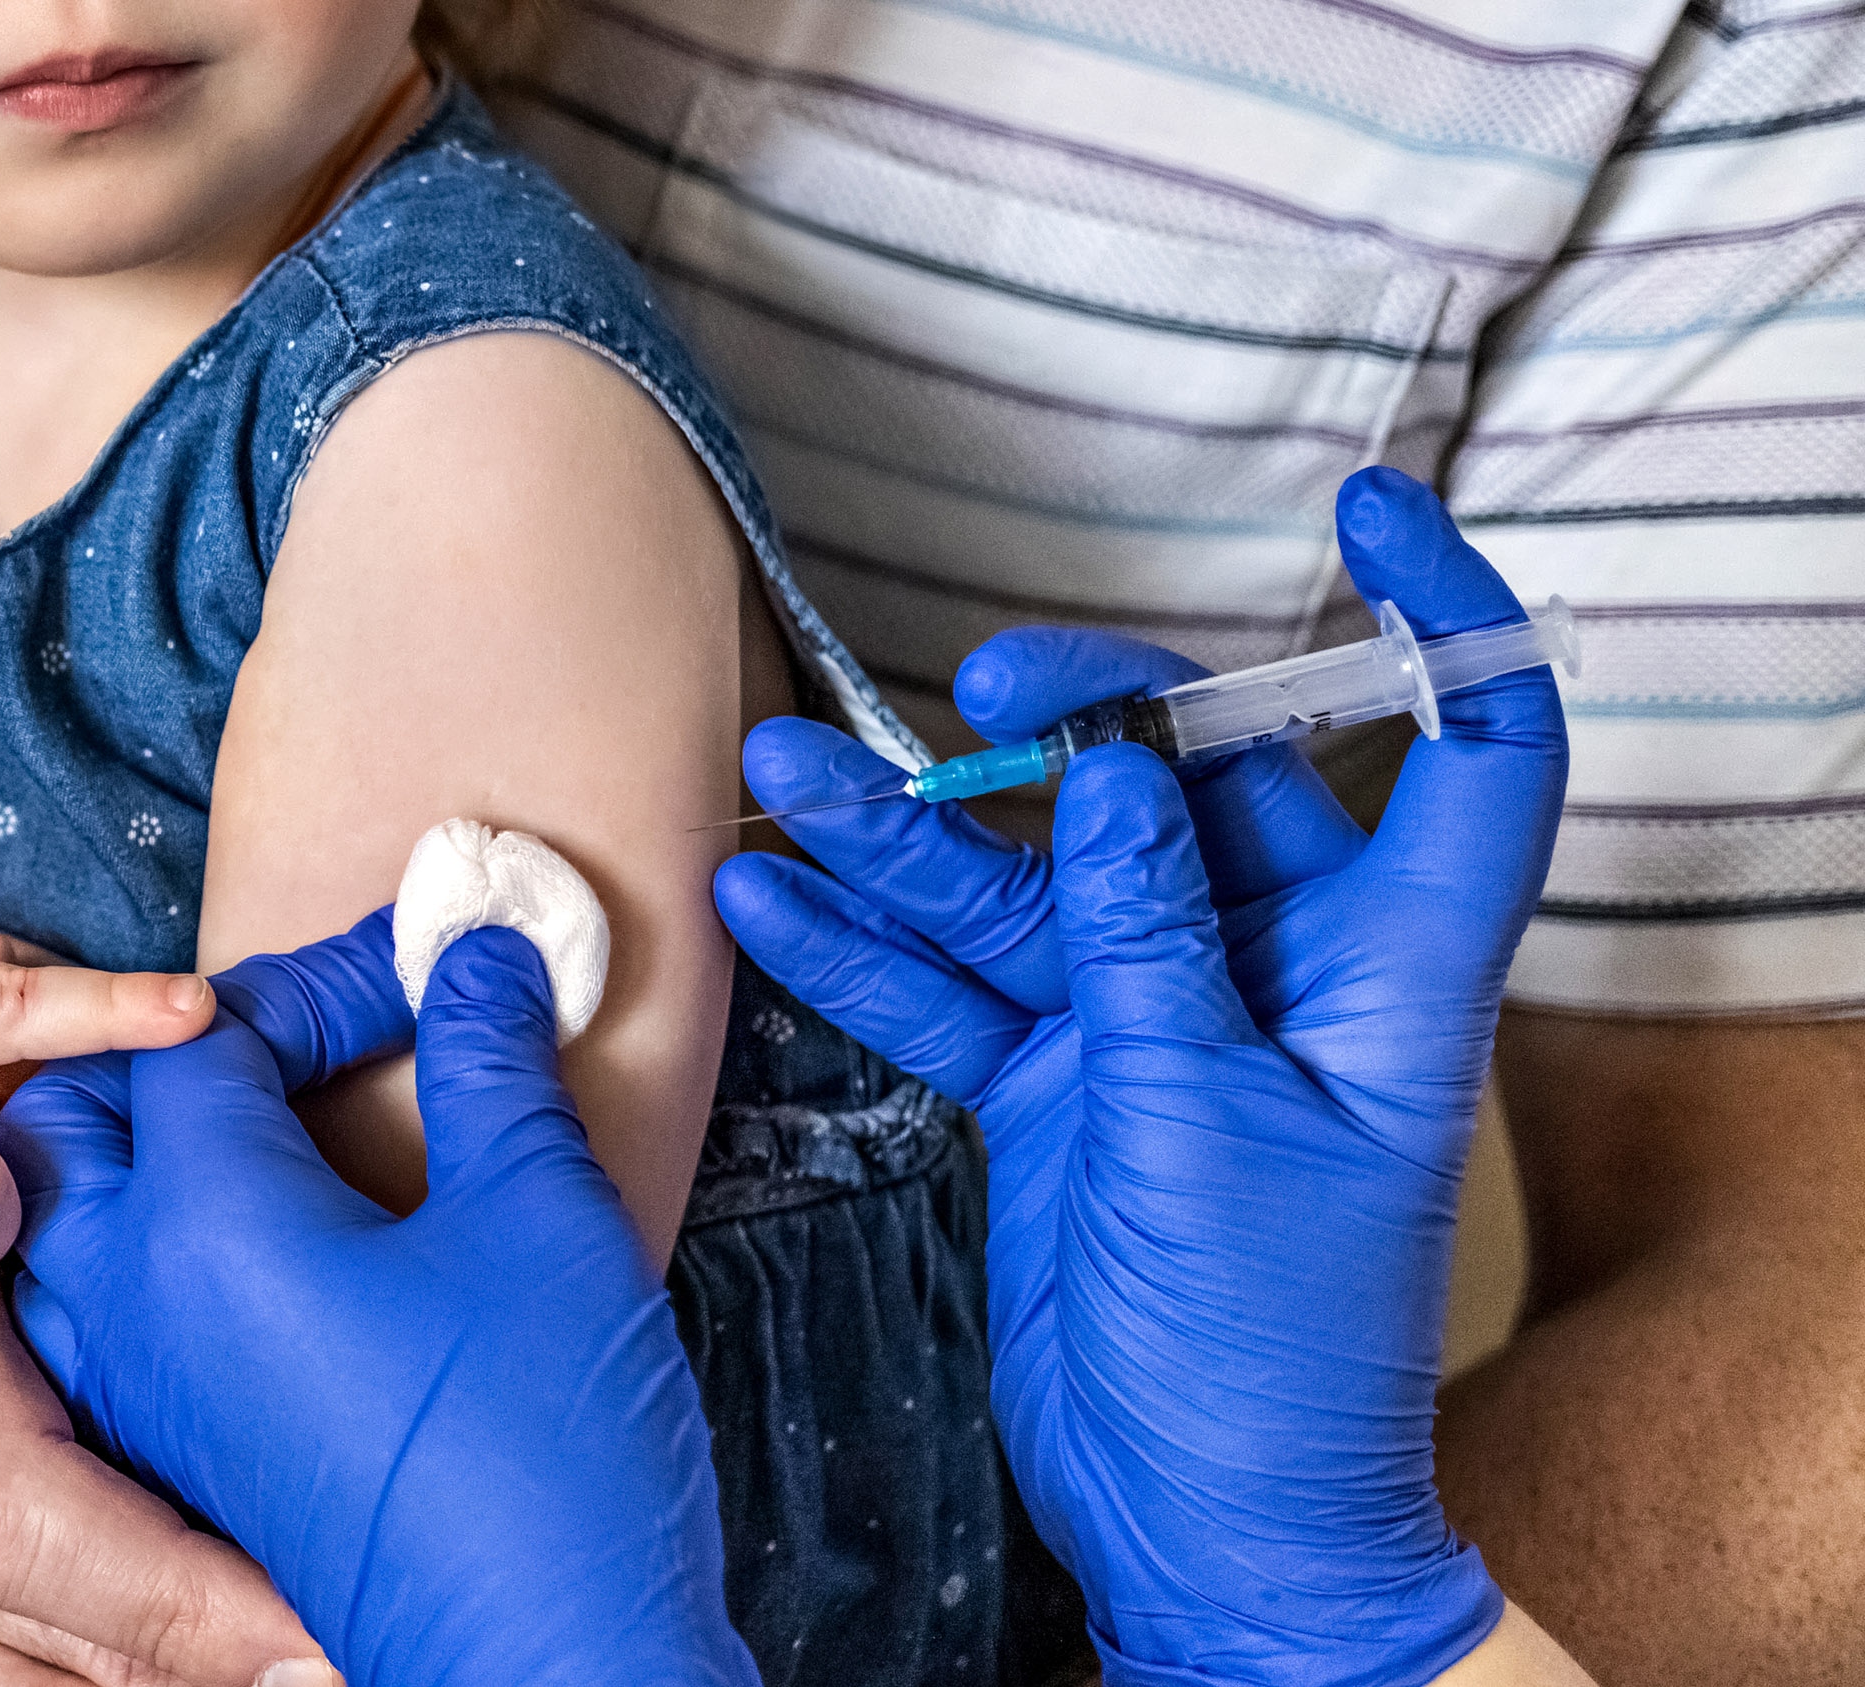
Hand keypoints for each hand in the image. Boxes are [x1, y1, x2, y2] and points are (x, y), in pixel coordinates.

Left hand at [0, 913, 755, 1686]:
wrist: (551, 1660)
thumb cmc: (547, 1447)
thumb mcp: (541, 1215)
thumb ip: (491, 1064)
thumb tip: (479, 956)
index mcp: (207, 1227)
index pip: (211, 1039)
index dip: (323, 981)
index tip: (426, 970)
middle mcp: (136, 1306)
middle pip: (74, 1122)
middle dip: (169, 1051)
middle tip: (296, 1036)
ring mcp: (143, 1394)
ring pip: (66, 1228)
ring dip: (139, 1152)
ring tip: (261, 1127)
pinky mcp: (181, 1457)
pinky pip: (99, 1317)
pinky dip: (148, 1248)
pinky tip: (262, 1245)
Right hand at [714, 469, 1564, 1683]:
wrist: (1203, 1525)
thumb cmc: (1274, 1357)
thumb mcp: (1208, 1123)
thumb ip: (1149, 942)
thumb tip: (1113, 781)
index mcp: (1385, 970)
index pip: (1468, 751)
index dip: (1439, 619)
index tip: (1368, 516)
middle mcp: (1269, 976)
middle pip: (1179, 795)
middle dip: (1059, 735)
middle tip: (962, 703)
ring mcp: (1151, 1031)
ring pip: (1026, 892)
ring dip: (903, 845)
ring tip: (783, 780)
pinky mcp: (1058, 1093)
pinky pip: (954, 993)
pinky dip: (866, 955)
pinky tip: (772, 907)